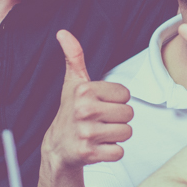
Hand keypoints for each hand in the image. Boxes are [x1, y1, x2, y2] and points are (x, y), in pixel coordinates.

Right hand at [41, 30, 133, 171]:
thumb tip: (63, 32)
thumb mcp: (72, 83)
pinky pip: (119, 152)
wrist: (58, 147)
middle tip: (100, 122)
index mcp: (84, 90)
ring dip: (116, 136)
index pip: (125, 94)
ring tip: (99, 134)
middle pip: (129, 114)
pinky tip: (98, 147)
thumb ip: (74, 57)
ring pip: (126, 132)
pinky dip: (112, 152)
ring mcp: (86, 133)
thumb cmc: (70, 112)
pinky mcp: (88, 153)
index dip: (115, 101)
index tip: (99, 105)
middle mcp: (84, 110)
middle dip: (118, 119)